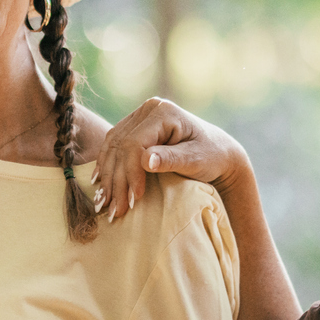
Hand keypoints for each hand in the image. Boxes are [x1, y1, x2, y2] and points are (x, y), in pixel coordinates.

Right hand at [93, 98, 248, 221]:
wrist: (219, 153)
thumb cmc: (212, 157)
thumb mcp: (197, 160)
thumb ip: (172, 159)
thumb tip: (146, 160)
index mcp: (163, 111)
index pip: (134, 143)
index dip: (130, 172)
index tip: (134, 199)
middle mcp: (148, 109)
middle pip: (120, 146)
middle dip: (116, 180)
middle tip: (115, 210)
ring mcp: (139, 116)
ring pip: (112, 146)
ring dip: (107, 176)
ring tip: (105, 204)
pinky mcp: (135, 127)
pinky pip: (113, 146)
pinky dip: (106, 166)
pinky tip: (100, 184)